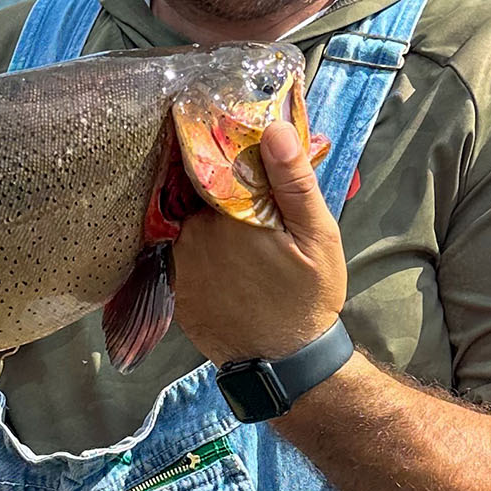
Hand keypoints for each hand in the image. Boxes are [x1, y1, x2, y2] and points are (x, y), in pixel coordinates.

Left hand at [170, 122, 346, 365]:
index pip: (209, 164)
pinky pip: (182, 255)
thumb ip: (292, 181)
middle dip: (217, 189)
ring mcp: (178, 264)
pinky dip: (198, 251)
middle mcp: (191, 235)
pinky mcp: (174, 289)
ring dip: (206, 221)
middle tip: (248, 199)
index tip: (235, 146)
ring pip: (188, 224)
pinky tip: (225, 261)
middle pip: (196, 194)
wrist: (284, 362)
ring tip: (240, 235)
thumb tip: (271, 128)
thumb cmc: (308, 297)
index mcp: (225, 215)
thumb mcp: (316, 235)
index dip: (222, 153)